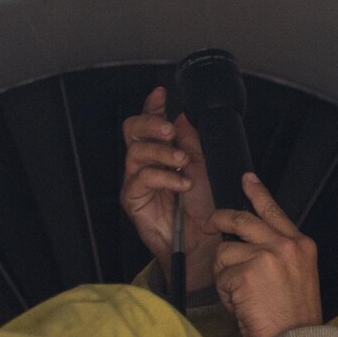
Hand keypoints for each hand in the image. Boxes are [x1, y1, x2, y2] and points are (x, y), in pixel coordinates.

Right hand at [119, 86, 218, 292]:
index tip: (160, 92)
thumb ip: (192, 142)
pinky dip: (163, 177)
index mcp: (163, 151)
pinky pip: (141, 179)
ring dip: (162, 153)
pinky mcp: (133, 199)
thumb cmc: (205, 208)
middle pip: (133, 130)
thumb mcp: (205, 168)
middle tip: (169, 130)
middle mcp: (146, 162)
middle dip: (150, 123)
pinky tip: (180, 183)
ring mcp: (137, 180)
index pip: (151, 122)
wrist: (203, 243)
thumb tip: (182, 117)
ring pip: (136, 152)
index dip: (152, 105)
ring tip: (183, 163)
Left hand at [208, 173, 323, 336]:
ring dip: (224, 275)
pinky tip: (240, 305)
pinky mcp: (246, 273)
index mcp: (301, 244)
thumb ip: (278, 253)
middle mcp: (285, 245)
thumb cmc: (294, 316)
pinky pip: (221, 276)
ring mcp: (265, 257)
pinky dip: (224, 293)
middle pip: (241, 220)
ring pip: (225, 252)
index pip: (274, 211)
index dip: (257, 193)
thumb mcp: (299, 275)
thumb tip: (246, 241)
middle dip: (220, 220)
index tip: (246, 178)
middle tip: (210, 224)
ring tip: (239, 295)